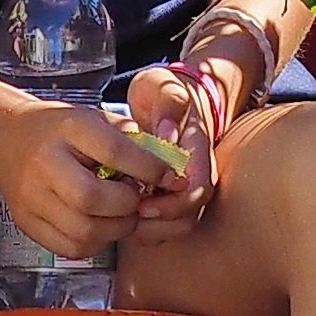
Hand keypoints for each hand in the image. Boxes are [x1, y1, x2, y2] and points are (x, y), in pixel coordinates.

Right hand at [0, 101, 163, 262]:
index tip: (169, 176)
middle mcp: (44, 164)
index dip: (149, 168)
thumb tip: (172, 169)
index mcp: (68, 128)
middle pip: (93, 198)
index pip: (114, 151)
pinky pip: (71, 248)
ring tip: (122, 214)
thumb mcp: (96, 119)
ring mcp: (32, 198)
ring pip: (84, 231)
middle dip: (128, 206)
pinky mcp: (28, 224)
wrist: (7, 139)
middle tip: (140, 201)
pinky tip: (101, 225)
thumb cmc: (61, 130)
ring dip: (116, 229)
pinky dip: (96, 242)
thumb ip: (132, 141)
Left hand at [120, 63, 220, 244]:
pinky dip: (139, 228)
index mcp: (198, 152)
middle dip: (155, 223)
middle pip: (186, 218)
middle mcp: (195, 177)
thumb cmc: (162, 93)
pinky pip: (159, 227)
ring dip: (146, 229)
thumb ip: (169, 103)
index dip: (172, 203)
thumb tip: (169, 134)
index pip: (197, 190)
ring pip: (173, 228)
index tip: (142, 201)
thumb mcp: (162, 85)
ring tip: (117, 217)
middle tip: (122, 214)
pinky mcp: (166, 200)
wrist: (167, 100)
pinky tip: (117, 214)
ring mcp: (182, 191)